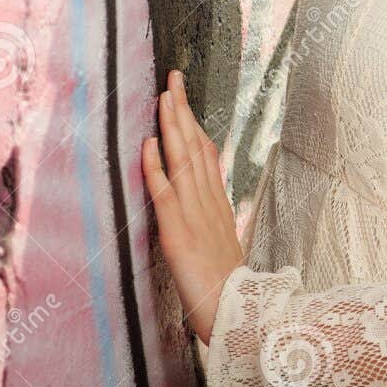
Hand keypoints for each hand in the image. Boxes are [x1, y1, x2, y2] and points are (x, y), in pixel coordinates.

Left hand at [142, 69, 244, 346]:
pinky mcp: (178, 230)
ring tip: (165, 95)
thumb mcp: (224, 243)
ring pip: (183, 159)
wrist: (235, 310)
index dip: (195, 123)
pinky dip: (157, 166)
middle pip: (196, 145)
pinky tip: (150, 143)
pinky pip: (165, 192)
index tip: (185, 98)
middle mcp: (208, 200)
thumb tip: (212, 202)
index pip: (206, 152)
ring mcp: (194, 212)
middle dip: (183, 109)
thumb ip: (216, 218)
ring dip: (172, 125)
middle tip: (174, 77)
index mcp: (218, 202)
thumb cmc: (228, 283)